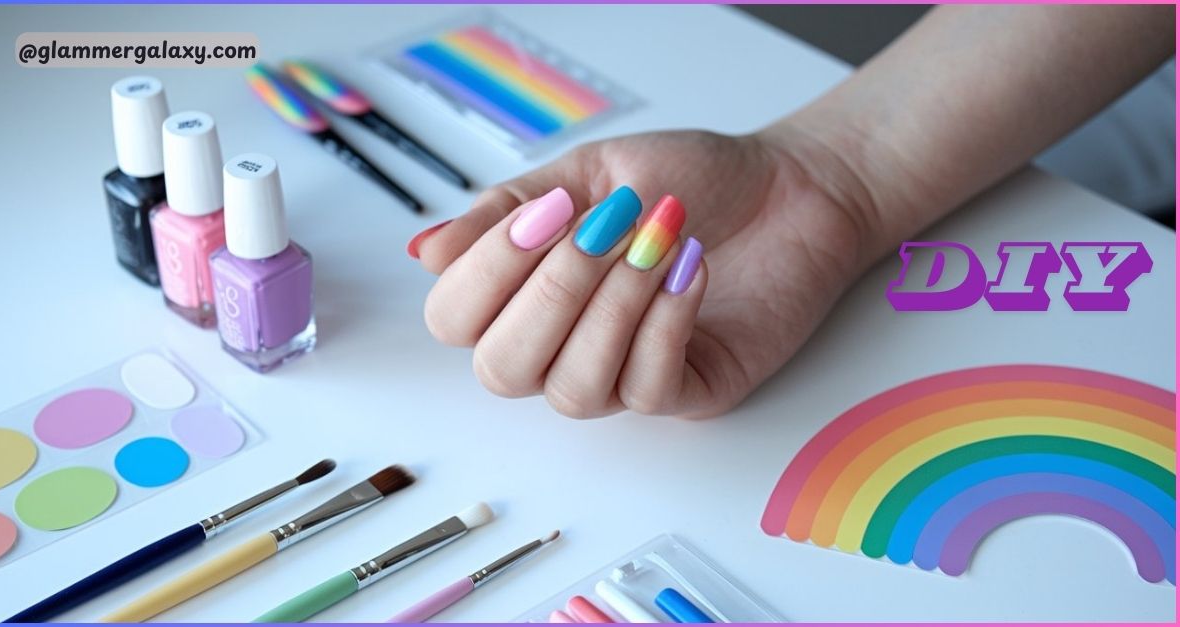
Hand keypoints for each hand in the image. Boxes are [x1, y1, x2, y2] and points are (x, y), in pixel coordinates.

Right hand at [411, 126, 874, 418]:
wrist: (786, 186)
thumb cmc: (685, 180)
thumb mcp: (587, 174)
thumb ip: (507, 211)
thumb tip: (424, 251)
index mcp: (524, 292)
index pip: (455, 320)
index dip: (485, 273)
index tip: (544, 212)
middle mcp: (562, 345)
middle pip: (502, 371)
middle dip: (550, 294)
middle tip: (601, 227)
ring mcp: (622, 375)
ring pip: (574, 391)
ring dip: (612, 309)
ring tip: (656, 241)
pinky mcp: (685, 391)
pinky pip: (649, 390)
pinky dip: (665, 326)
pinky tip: (690, 268)